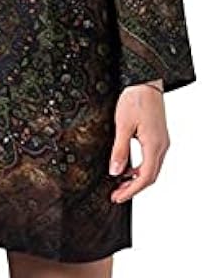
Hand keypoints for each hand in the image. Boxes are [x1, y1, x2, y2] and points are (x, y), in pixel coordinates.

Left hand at [109, 79, 169, 202]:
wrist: (146, 80)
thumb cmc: (136, 98)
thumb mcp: (123, 124)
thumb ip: (120, 150)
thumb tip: (115, 172)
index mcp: (154, 145)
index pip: (145, 177)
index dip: (131, 190)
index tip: (117, 197)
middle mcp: (161, 145)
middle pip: (150, 176)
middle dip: (133, 188)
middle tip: (116, 194)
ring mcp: (162, 140)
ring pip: (151, 167)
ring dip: (136, 178)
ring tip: (119, 183)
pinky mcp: (158, 135)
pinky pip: (151, 158)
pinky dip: (140, 166)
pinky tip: (127, 166)